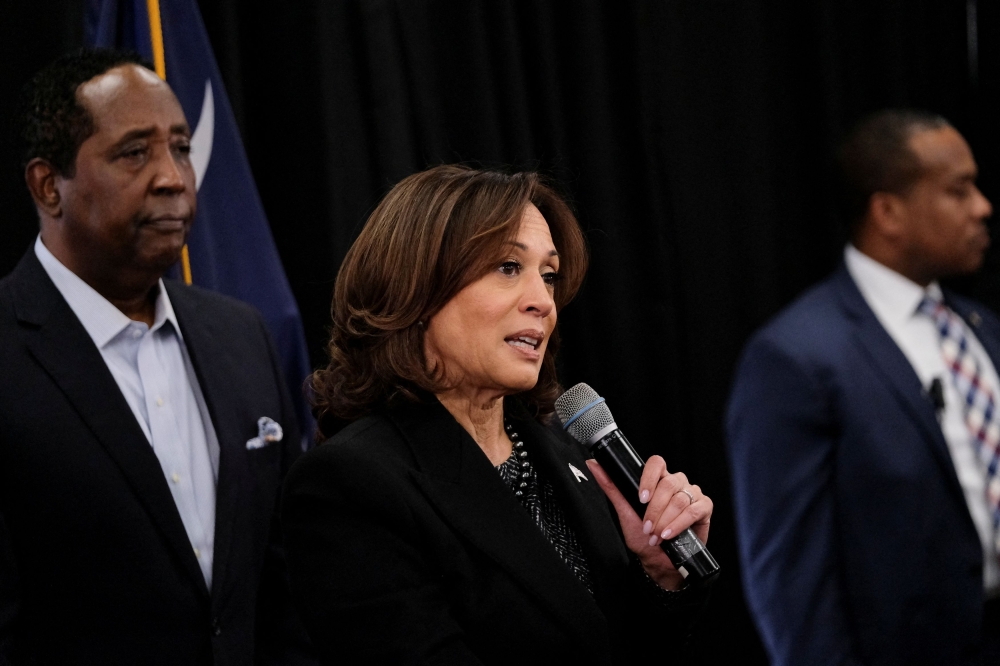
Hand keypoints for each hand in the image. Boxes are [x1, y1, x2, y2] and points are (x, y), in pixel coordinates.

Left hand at [586, 456, 711, 589]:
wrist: (659, 562)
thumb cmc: (642, 537)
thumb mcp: (624, 512)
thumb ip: (611, 487)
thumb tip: (593, 464)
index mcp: (658, 480)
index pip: (656, 463)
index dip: (649, 478)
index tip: (641, 499)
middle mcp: (676, 483)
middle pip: (668, 483)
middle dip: (655, 510)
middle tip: (647, 527)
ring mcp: (691, 494)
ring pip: (680, 499)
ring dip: (665, 521)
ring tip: (657, 536)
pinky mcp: (704, 508)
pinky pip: (695, 509)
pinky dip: (680, 523)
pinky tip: (670, 534)